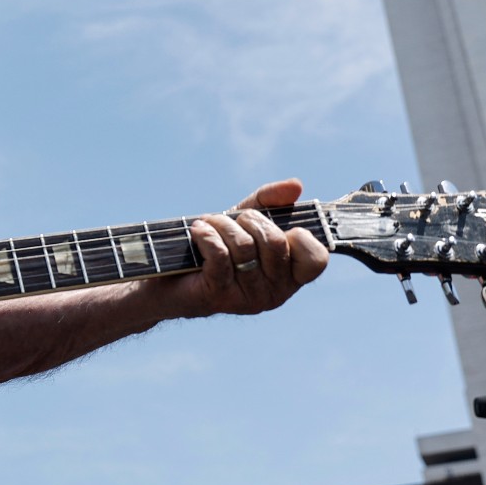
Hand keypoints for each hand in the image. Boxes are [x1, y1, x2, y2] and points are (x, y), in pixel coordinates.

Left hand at [154, 178, 327, 317]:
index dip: (300, 236)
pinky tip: (197, 232)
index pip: (317, 259)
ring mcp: (248, 299)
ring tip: (207, 224)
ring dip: (222, 225)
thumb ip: (270, 201)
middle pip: (275, 243)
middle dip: (249, 220)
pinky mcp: (219, 297)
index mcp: (290, 276)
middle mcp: (275, 293)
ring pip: (245, 247)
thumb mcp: (245, 219)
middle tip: (230, 220)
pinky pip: (220, 255)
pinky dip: (206, 235)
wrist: (168, 277)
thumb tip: (295, 185)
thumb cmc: (214, 246)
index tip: (277, 228)